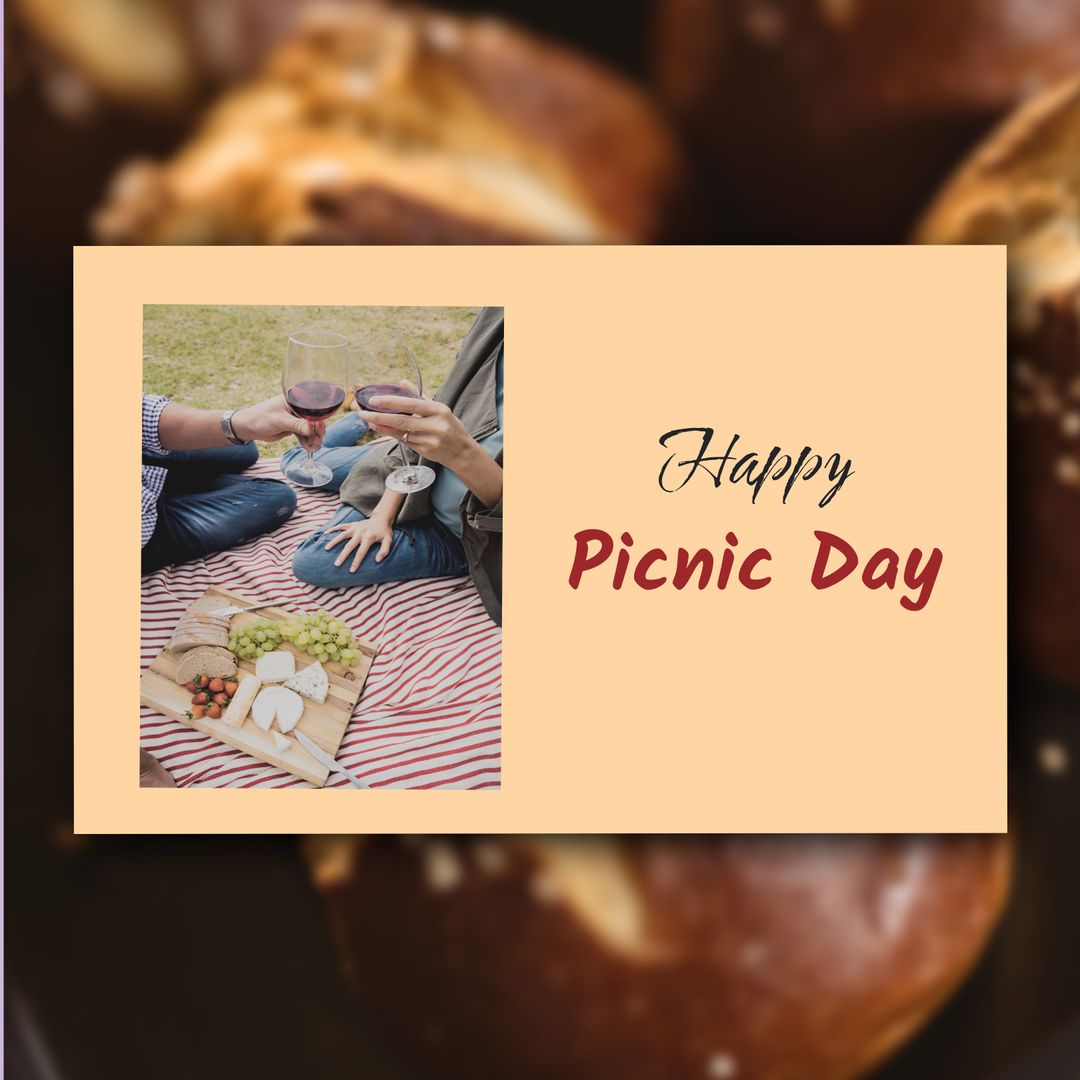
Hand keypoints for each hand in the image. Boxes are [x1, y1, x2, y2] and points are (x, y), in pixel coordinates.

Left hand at [232, 395, 325, 450]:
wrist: (248, 428)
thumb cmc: (260, 418)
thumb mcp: (279, 420)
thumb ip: (296, 424)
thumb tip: (311, 429)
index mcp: (293, 400)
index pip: (311, 408)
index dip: (318, 419)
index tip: (320, 429)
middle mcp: (296, 408)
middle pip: (313, 420)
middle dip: (317, 432)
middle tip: (318, 442)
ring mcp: (295, 418)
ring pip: (309, 428)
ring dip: (313, 438)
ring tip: (313, 448)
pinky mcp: (292, 427)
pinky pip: (304, 434)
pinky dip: (307, 441)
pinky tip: (308, 448)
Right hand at [323, 517, 394, 571]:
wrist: (381, 518)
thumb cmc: (384, 532)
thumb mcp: (388, 540)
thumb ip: (385, 550)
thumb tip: (378, 560)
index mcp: (369, 538)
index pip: (361, 552)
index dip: (356, 562)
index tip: (351, 570)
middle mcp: (360, 533)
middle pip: (349, 546)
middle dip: (343, 556)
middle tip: (336, 565)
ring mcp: (355, 528)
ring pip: (342, 535)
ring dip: (334, 542)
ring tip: (326, 549)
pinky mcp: (352, 524)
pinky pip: (341, 526)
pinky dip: (333, 529)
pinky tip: (325, 533)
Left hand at [357, 396, 473, 467]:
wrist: (462, 452)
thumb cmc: (451, 426)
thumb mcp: (440, 409)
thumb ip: (420, 397)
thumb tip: (403, 383)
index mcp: (439, 411)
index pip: (411, 405)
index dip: (391, 403)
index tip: (374, 400)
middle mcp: (435, 426)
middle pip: (402, 421)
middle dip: (380, 417)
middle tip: (363, 413)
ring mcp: (429, 440)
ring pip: (400, 433)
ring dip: (382, 427)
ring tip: (368, 421)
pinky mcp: (424, 451)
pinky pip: (404, 441)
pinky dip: (391, 434)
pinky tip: (381, 429)